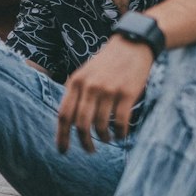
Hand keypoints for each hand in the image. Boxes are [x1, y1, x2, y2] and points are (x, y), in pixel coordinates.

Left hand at [56, 35, 154, 153]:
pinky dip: (120, 133)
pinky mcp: (127, 93)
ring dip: (104, 137)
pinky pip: (120, 122)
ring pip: (101, 125)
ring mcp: (108, 90)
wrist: (134, 44)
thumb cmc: (108, 62)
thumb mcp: (86, 73)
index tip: (63, 151)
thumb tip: (69, 123)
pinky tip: (121, 134)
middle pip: (81, 124)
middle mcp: (90, 86)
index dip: (62, 136)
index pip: (64, 114)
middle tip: (90, 150)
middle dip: (84, 142)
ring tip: (108, 138)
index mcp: (76, 82)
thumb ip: (77, 93)